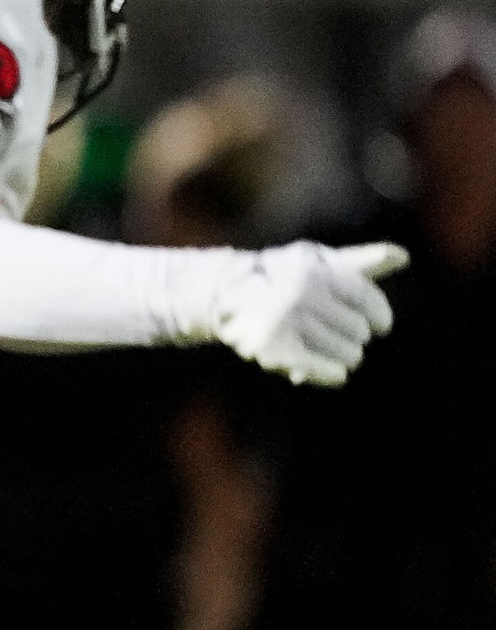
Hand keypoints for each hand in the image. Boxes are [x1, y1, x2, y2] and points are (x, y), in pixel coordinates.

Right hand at [213, 241, 405, 386]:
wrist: (225, 296)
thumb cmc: (284, 278)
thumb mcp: (318, 264)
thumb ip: (360, 262)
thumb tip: (402, 255)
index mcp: (314, 272)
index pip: (367, 299)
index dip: (380, 316)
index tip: (379, 325)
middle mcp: (299, 295)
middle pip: (359, 331)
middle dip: (355, 335)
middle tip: (337, 333)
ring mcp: (286, 323)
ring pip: (349, 354)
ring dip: (345, 355)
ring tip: (328, 349)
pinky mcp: (275, 350)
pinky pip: (329, 372)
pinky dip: (334, 374)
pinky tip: (332, 370)